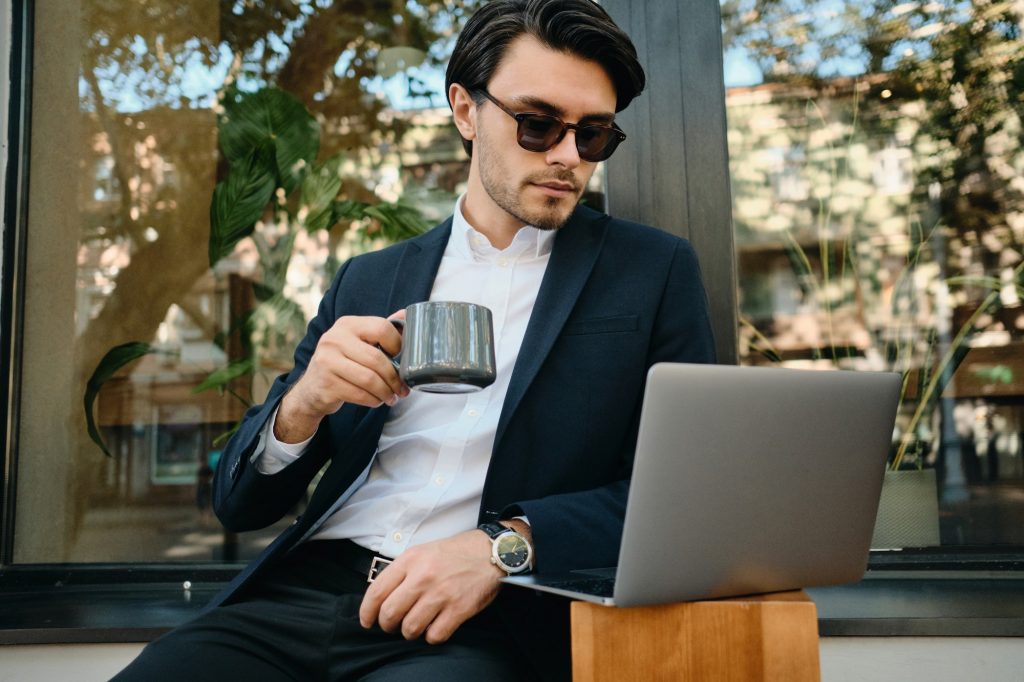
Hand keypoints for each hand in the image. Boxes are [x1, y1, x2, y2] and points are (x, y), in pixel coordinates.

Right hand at [275, 311, 408, 442]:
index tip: (401, 359)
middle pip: (377, 359)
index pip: (382, 328)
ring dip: (386, 392)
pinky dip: (374, 400)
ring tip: (391, 396)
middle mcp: (334, 339)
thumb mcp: (357, 341)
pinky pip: (360, 394)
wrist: (311, 388)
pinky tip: (377, 400)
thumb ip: (379, 330)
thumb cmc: (342, 362)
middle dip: (394, 378)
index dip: (398, 345)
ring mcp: (327, 361)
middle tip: (402, 389)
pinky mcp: (326, 384)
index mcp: (347, 324)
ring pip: (370, 379)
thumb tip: (406, 314)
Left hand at [358, 530, 503, 643]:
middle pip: (390, 614)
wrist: (492, 552)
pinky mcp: (459, 609)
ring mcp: (441, 593)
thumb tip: (382, 597)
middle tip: (393, 626)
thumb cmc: (456, 553)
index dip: (367, 612)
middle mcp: (423, 576)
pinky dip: (431, 636)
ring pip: (410, 628)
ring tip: (415, 626)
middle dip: (387, 626)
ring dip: (409, 632)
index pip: (376, 592)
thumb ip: (402, 570)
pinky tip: (435, 627)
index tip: (367, 621)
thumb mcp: (423, 551)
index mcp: (410, 560)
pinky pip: (434, 635)